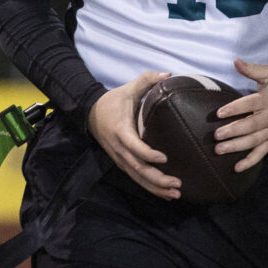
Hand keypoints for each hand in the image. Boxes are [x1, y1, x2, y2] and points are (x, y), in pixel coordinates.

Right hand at [87, 70, 181, 200]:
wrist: (89, 112)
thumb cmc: (113, 100)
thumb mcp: (129, 88)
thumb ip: (148, 79)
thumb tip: (169, 74)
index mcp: (121, 131)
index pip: (135, 147)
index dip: (149, 154)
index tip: (165, 158)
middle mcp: (119, 149)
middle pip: (138, 169)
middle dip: (157, 179)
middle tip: (177, 184)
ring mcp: (120, 158)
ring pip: (137, 178)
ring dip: (156, 188)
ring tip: (176, 194)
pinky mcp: (122, 163)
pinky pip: (136, 178)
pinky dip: (150, 187)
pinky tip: (165, 193)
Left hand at [213, 58, 267, 171]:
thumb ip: (252, 69)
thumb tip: (235, 61)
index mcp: (267, 100)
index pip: (249, 104)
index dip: (234, 109)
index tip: (219, 113)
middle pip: (250, 126)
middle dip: (233, 131)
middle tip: (217, 136)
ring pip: (253, 141)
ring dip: (236, 147)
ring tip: (220, 150)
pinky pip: (262, 152)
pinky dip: (250, 161)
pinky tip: (237, 168)